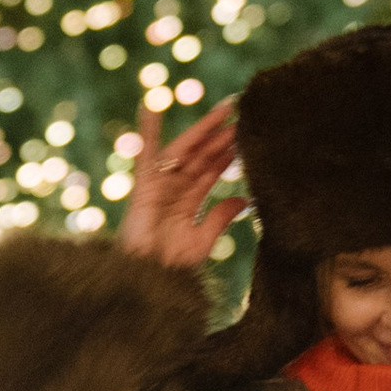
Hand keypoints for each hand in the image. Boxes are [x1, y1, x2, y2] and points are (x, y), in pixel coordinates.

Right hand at [115, 96, 243, 268]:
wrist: (149, 283)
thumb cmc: (171, 269)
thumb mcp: (203, 240)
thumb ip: (220, 218)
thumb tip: (244, 199)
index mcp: (188, 202)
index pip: (211, 170)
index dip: (228, 153)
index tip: (246, 135)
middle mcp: (174, 190)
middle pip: (201, 156)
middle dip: (221, 135)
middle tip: (241, 111)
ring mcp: (159, 186)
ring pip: (184, 151)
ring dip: (202, 130)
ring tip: (224, 110)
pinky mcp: (143, 187)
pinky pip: (145, 156)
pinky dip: (146, 132)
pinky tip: (150, 107)